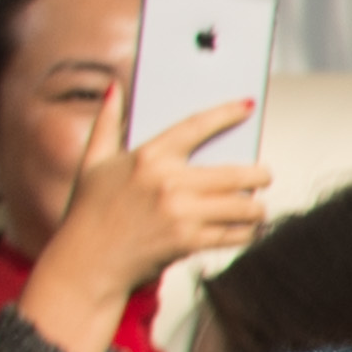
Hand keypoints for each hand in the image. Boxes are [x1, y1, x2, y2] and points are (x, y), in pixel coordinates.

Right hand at [18, 81, 269, 351]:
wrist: (86, 263)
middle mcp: (168, 182)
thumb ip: (107, 122)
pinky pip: (232, 235)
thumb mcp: (91, 162)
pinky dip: (246, 233)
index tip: (247, 107)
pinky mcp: (188, 241)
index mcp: (148, 156)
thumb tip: (115, 88)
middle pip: (234, 173)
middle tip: (265, 176)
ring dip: (256, 208)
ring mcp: (180, 213)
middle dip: (259, 175)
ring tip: (258, 208)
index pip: (197, 126)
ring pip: (240, 206)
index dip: (226, 113)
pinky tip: (248, 230)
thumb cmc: (88, 212)